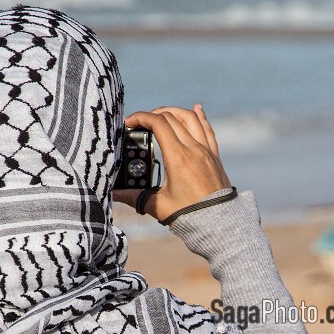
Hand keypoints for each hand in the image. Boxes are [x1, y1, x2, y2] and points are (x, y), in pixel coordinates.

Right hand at [114, 104, 231, 219]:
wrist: (220, 225)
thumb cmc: (190, 216)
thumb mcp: (158, 206)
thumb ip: (134, 197)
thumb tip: (113, 194)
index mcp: (178, 158)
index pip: (158, 124)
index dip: (141, 118)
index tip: (130, 123)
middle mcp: (194, 149)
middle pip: (172, 118)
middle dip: (153, 115)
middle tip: (141, 123)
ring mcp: (206, 151)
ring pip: (191, 119)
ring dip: (174, 112)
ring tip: (161, 114)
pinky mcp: (215, 157)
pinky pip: (208, 130)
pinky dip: (201, 117)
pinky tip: (197, 108)